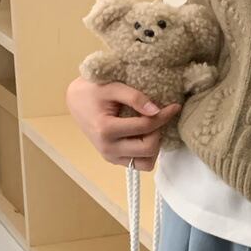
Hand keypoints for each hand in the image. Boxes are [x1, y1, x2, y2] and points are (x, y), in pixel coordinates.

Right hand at [65, 76, 181, 171]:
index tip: (174, 106)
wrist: (76, 101)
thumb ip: (135, 97)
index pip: (146, 127)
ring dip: (154, 147)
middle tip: (158, 118)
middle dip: (158, 132)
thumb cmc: (92, 91)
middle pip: (149, 149)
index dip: (164, 116)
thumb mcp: (113, 87)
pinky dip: (146, 152)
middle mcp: (108, 148)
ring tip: (151, 129)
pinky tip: (144, 135)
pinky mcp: (113, 159)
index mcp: (106, 130)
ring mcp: (110, 157)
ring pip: (146, 163)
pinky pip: (138, 163)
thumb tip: (156, 110)